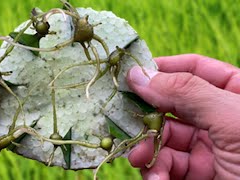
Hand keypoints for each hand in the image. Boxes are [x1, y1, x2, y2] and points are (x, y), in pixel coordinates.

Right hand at [126, 54, 239, 178]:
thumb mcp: (232, 119)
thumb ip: (186, 92)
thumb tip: (140, 74)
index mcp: (237, 95)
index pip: (196, 69)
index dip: (165, 68)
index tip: (133, 73)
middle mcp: (219, 118)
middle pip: (172, 105)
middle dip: (148, 114)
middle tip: (123, 117)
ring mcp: (207, 148)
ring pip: (164, 138)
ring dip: (147, 148)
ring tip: (138, 157)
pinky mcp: (196, 174)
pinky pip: (166, 166)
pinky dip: (155, 171)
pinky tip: (156, 178)